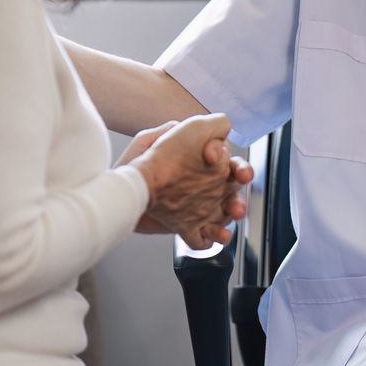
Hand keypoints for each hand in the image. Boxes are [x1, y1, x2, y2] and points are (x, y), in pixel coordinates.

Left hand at [125, 116, 251, 247]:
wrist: (124, 188)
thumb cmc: (142, 160)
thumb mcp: (169, 132)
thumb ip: (198, 128)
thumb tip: (220, 135)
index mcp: (205, 166)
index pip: (233, 166)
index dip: (238, 166)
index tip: (216, 161)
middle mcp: (205, 188)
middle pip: (234, 193)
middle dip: (241, 196)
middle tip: (238, 200)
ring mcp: (197, 209)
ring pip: (226, 215)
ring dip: (234, 215)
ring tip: (232, 214)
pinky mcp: (186, 228)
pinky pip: (207, 238)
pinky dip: (216, 237)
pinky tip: (216, 233)